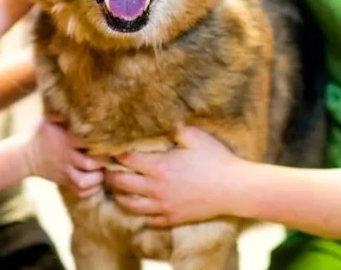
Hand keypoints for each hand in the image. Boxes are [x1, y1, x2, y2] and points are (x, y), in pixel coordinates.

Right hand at [22, 116, 104, 196]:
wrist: (24, 155)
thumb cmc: (41, 133)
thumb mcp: (48, 119)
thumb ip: (63, 113)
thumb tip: (78, 100)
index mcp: (65, 140)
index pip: (87, 141)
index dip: (101, 141)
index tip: (110, 139)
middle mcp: (66, 156)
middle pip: (90, 163)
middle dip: (102, 162)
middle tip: (109, 157)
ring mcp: (64, 171)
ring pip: (84, 181)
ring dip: (97, 178)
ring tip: (102, 171)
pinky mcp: (64, 182)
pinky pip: (79, 192)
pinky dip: (90, 190)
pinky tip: (95, 182)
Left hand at [107, 126, 244, 225]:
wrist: (234, 189)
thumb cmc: (216, 160)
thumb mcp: (195, 136)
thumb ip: (173, 128)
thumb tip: (158, 120)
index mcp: (159, 167)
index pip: (126, 160)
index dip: (114, 153)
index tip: (109, 148)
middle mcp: (156, 189)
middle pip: (121, 183)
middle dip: (110, 174)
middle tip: (106, 168)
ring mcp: (164, 206)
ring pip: (130, 205)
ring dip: (119, 196)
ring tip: (116, 188)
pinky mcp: (173, 218)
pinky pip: (148, 219)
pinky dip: (139, 213)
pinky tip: (139, 206)